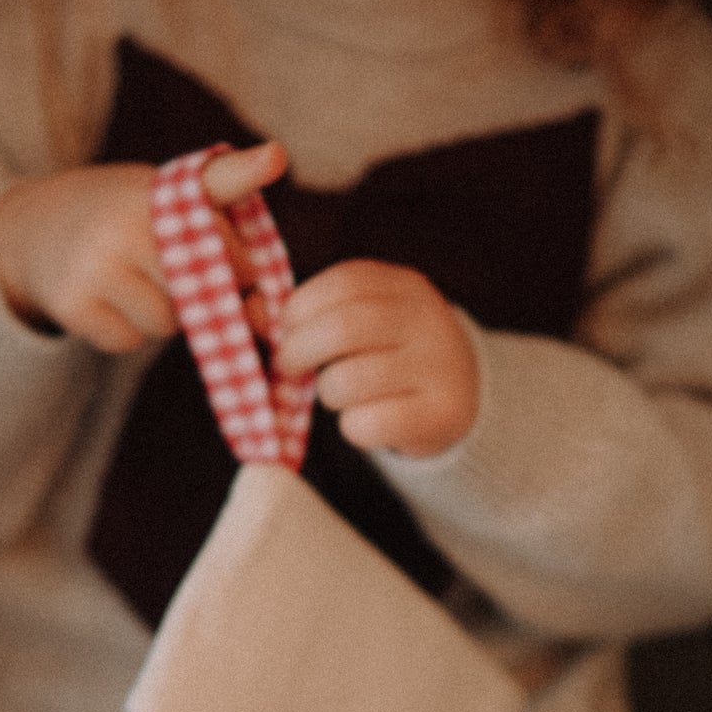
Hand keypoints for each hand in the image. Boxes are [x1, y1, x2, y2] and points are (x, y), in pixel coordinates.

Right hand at [0, 141, 287, 351]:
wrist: (34, 228)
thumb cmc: (124, 216)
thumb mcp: (170, 193)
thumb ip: (228, 232)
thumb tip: (265, 315)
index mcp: (157, 189)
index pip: (218, 208)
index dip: (244, 224)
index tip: (264, 201)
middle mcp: (125, 222)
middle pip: (202, 287)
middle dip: (205, 290)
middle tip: (180, 274)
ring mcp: (95, 264)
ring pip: (166, 321)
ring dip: (164, 315)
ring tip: (138, 282)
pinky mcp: (73, 303)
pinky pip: (129, 340)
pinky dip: (128, 331)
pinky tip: (109, 299)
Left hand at [274, 259, 478, 457]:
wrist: (460, 397)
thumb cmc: (390, 355)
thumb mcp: (360, 322)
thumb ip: (309, 314)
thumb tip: (250, 311)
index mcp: (405, 287)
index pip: (344, 284)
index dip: (301, 307)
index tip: (285, 329)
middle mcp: (428, 320)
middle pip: (343, 329)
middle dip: (298, 351)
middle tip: (287, 367)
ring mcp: (439, 367)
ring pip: (350, 381)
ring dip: (326, 393)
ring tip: (335, 394)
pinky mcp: (443, 413)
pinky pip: (370, 423)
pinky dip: (352, 427)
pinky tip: (362, 420)